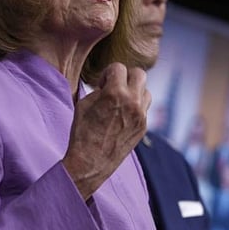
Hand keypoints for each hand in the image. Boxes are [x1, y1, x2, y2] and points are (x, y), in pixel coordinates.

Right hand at [62, 62, 150, 199]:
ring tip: (121, 101)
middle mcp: (132, 102)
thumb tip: (108, 84)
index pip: (118, 67)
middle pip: (139, 74)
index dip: (108, 73)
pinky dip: (135, 107)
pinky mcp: (143, 126)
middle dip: (126, 76)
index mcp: (115, 93)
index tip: (102, 83)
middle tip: (115, 86)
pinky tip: (123, 115)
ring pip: (146, 91)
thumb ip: (100, 89)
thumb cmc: (82, 133)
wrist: (90, 162)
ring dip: (134, 91)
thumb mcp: (84, 104)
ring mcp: (141, 115)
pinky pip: (144, 108)